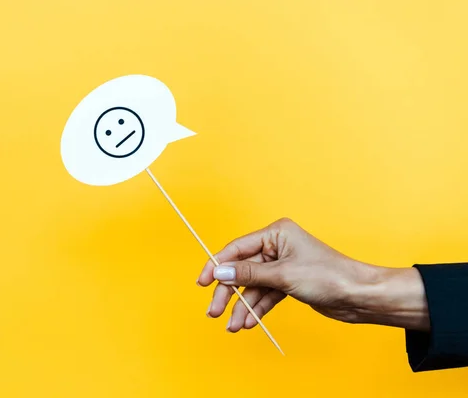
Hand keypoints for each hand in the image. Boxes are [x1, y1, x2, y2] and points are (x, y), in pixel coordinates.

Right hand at [197, 218, 429, 331]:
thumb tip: (220, 272)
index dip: (217, 264)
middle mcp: (277, 247)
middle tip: (214, 311)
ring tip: (233, 326)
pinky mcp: (288, 283)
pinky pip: (266, 295)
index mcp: (276, 234)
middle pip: (242, 270)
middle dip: (228, 292)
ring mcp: (282, 266)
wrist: (359, 296)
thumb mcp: (283, 275)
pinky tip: (249, 323)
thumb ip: (249, 274)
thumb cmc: (329, 276)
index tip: (202, 282)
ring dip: (242, 306)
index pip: (237, 248)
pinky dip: (257, 309)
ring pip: (253, 286)